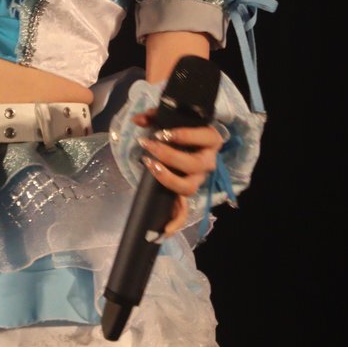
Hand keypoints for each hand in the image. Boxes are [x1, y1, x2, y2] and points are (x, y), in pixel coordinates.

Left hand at [130, 111, 223, 236]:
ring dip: (168, 179)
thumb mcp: (168, 119)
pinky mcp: (187, 194)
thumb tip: (138, 119)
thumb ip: (153, 116)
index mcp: (210, 140)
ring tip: (150, 166)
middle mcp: (208, 162)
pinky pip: (184, 212)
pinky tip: (162, 230)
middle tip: (148, 146)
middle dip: (169, 155)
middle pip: (193, 165)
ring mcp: (198, 180)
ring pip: (188, 187)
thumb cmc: (179, 130)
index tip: (161, 133)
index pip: (205, 137)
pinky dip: (175, 222)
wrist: (187, 144)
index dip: (184, 136)